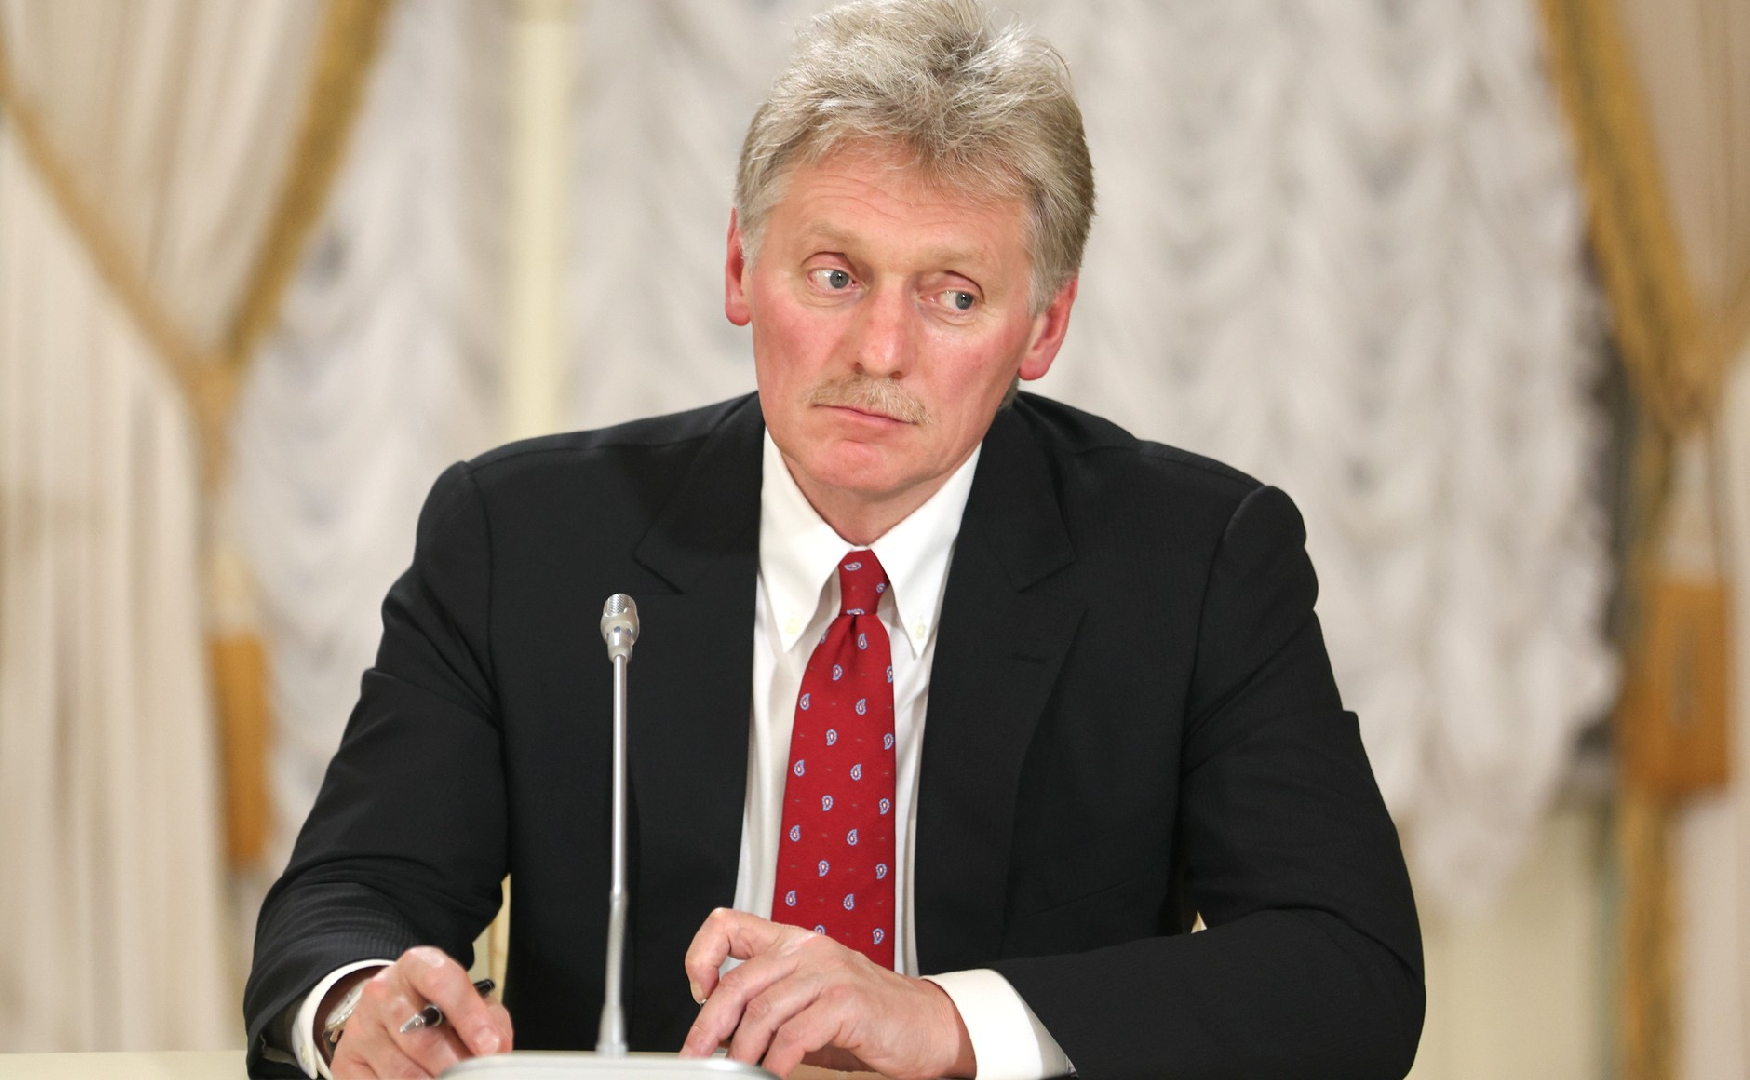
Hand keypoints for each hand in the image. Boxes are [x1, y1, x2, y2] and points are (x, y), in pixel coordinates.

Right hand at [327, 946, 512, 1077]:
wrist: (384, 1009)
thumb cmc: (433, 1005)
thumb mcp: (465, 998)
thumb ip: (489, 1018)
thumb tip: (497, 1049)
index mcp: (417, 965)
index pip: (442, 982)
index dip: (469, 1017)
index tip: (488, 1047)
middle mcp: (383, 991)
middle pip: (421, 1037)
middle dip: (453, 1065)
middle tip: (471, 1077)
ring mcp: (360, 1027)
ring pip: (400, 1070)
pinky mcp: (346, 1060)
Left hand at [678, 908, 974, 1078]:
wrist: (927, 1027)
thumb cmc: (868, 1018)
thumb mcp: (809, 1004)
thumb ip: (769, 1009)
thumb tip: (721, 1034)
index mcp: (794, 943)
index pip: (728, 925)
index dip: (701, 954)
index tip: (699, 991)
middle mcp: (808, 949)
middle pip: (737, 982)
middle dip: (709, 1026)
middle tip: (698, 1055)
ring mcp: (829, 973)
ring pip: (762, 1012)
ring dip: (741, 1053)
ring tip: (738, 1072)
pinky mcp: (848, 1002)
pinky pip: (794, 1036)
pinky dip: (775, 1063)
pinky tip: (773, 1073)